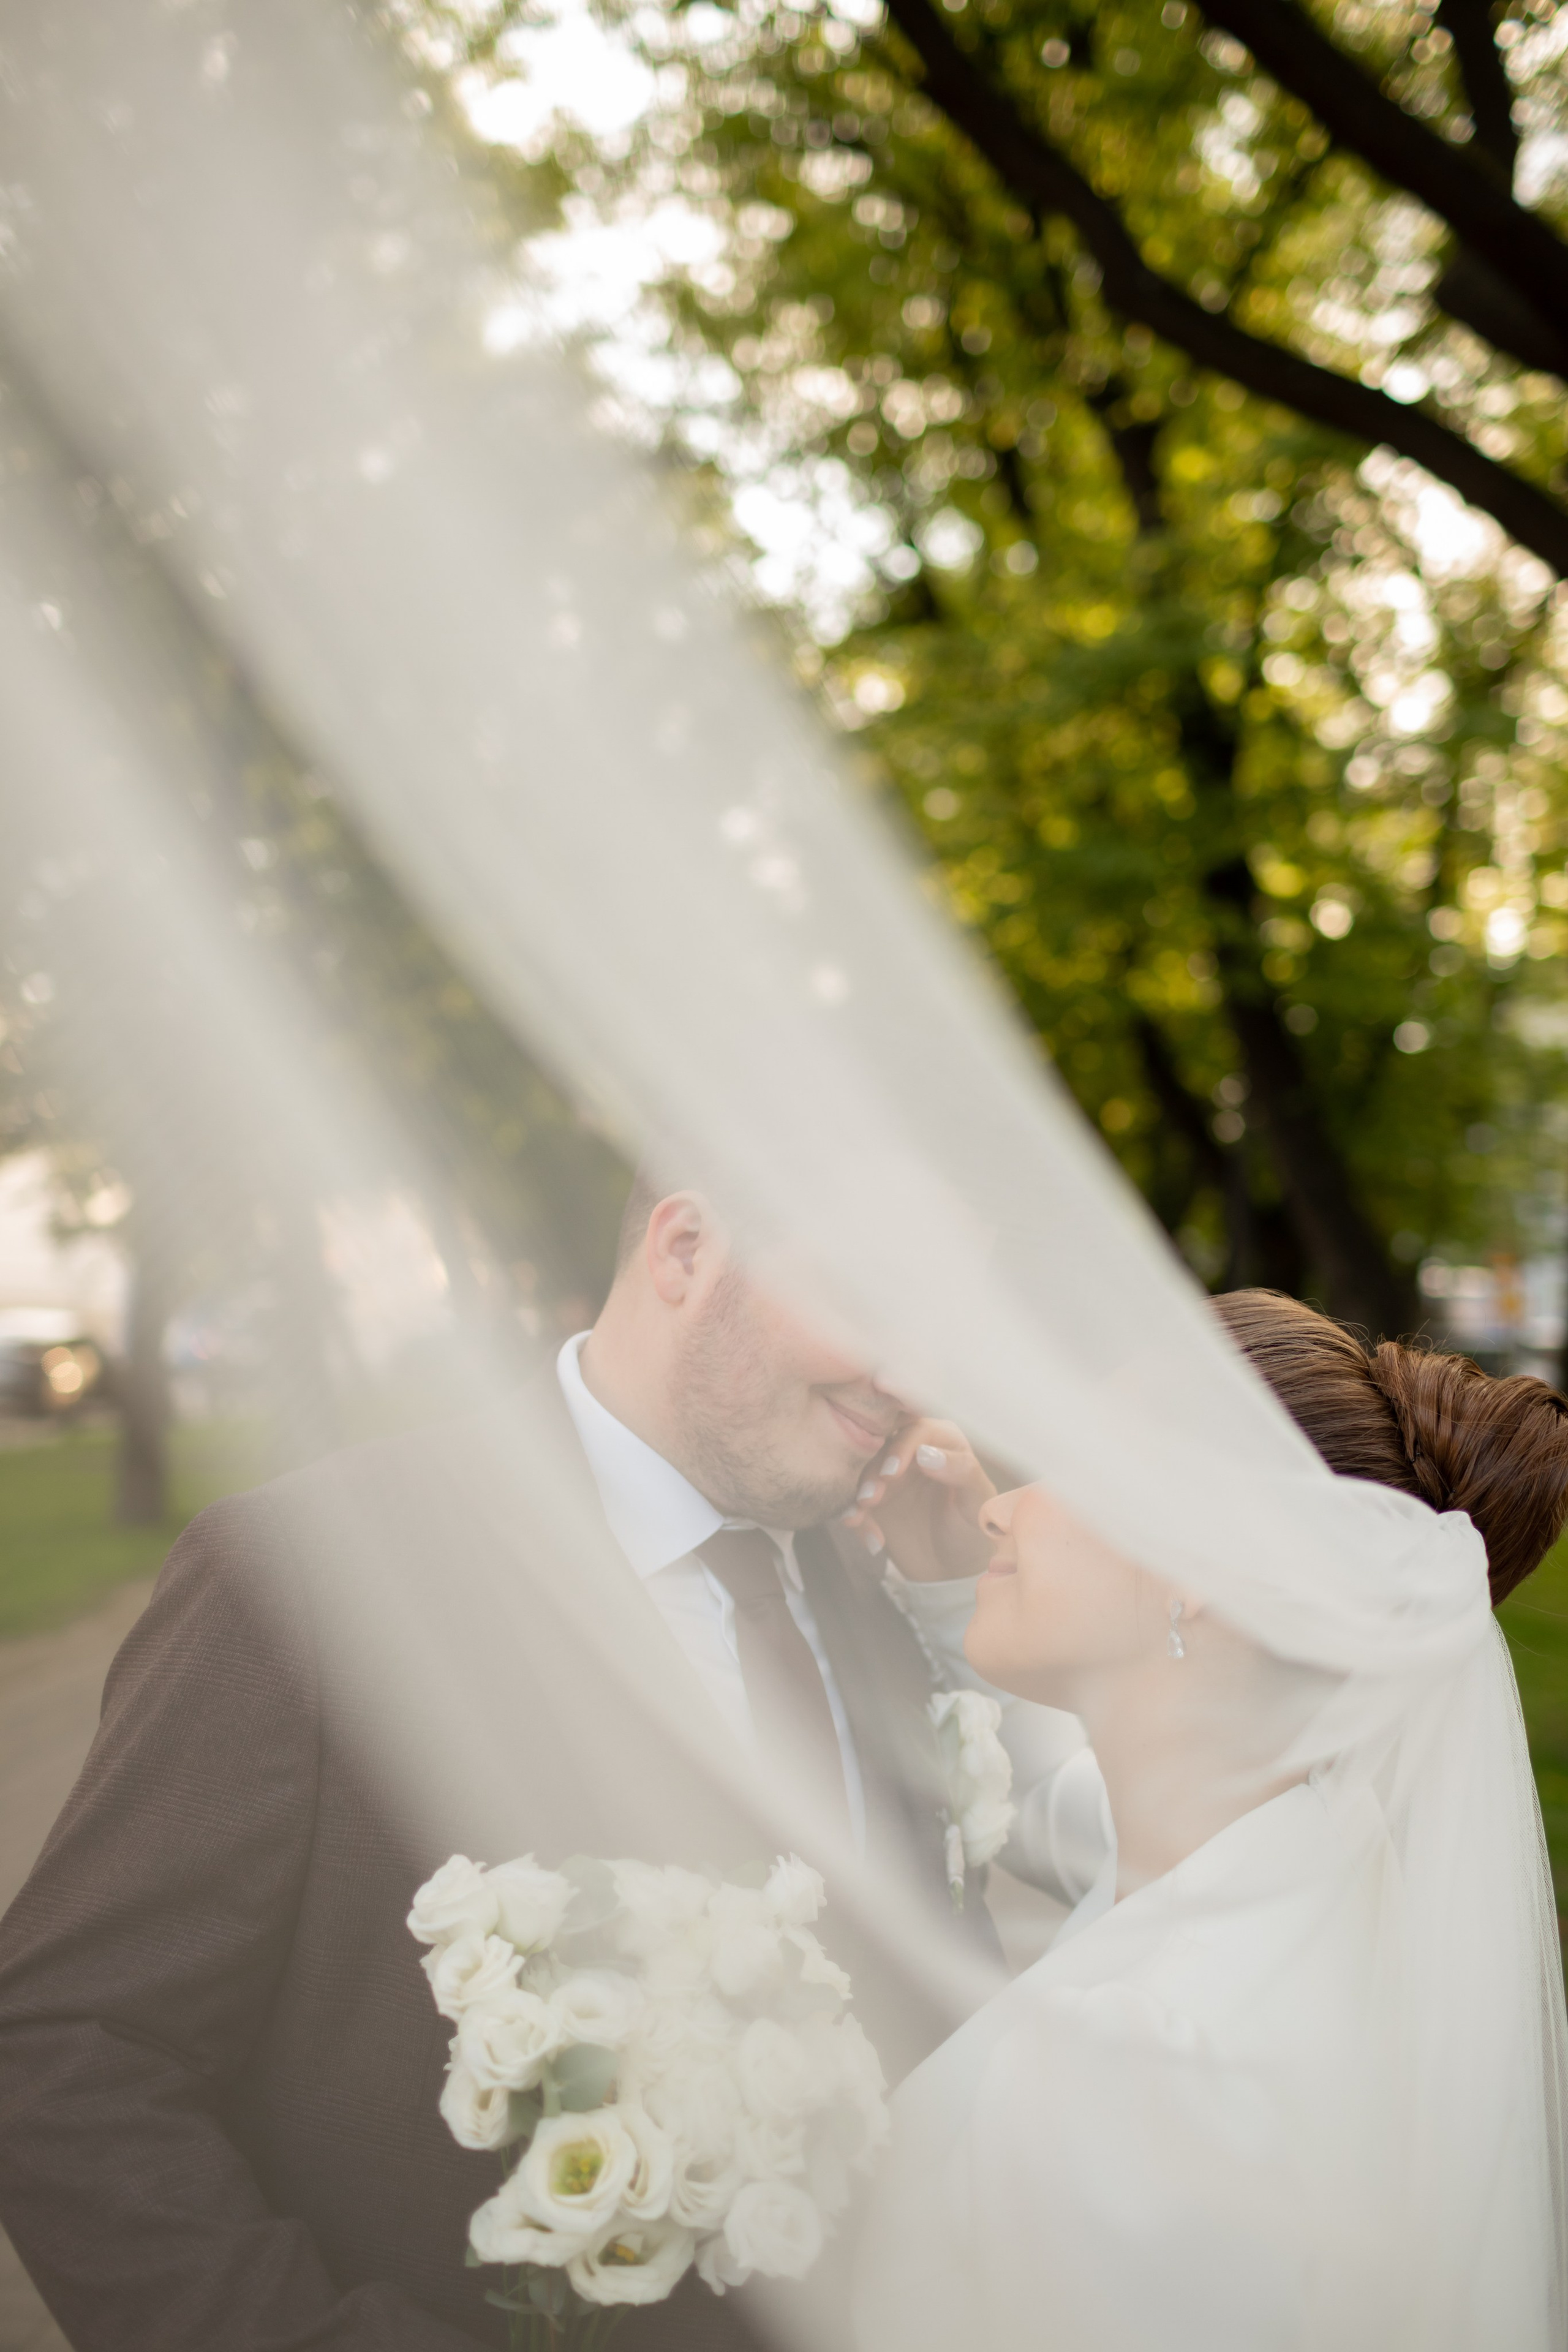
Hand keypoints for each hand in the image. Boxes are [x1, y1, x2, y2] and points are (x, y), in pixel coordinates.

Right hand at [841, 1417, 995, 1582]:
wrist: (954, 1567)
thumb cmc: (973, 1528)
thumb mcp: (977, 1501)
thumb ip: (962, 1471)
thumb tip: (927, 1453)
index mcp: (942, 1440)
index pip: (916, 1431)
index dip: (901, 1448)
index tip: (892, 1473)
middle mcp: (912, 1450)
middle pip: (880, 1444)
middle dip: (870, 1469)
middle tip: (869, 1498)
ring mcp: (889, 1474)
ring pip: (861, 1471)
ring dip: (857, 1493)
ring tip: (859, 1519)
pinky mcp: (872, 1498)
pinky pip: (853, 1500)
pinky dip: (854, 1516)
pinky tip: (873, 1540)